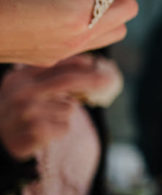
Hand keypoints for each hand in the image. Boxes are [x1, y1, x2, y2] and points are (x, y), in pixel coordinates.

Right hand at [0, 56, 120, 159]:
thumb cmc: (20, 111)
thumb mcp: (27, 88)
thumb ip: (51, 75)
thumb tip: (89, 61)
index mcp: (20, 77)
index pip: (54, 65)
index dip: (79, 63)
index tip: (95, 63)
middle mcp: (22, 92)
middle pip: (67, 81)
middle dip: (92, 79)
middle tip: (109, 79)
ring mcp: (27, 112)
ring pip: (68, 109)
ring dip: (64, 116)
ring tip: (44, 120)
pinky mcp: (35, 130)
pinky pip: (65, 127)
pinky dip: (60, 130)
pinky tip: (43, 132)